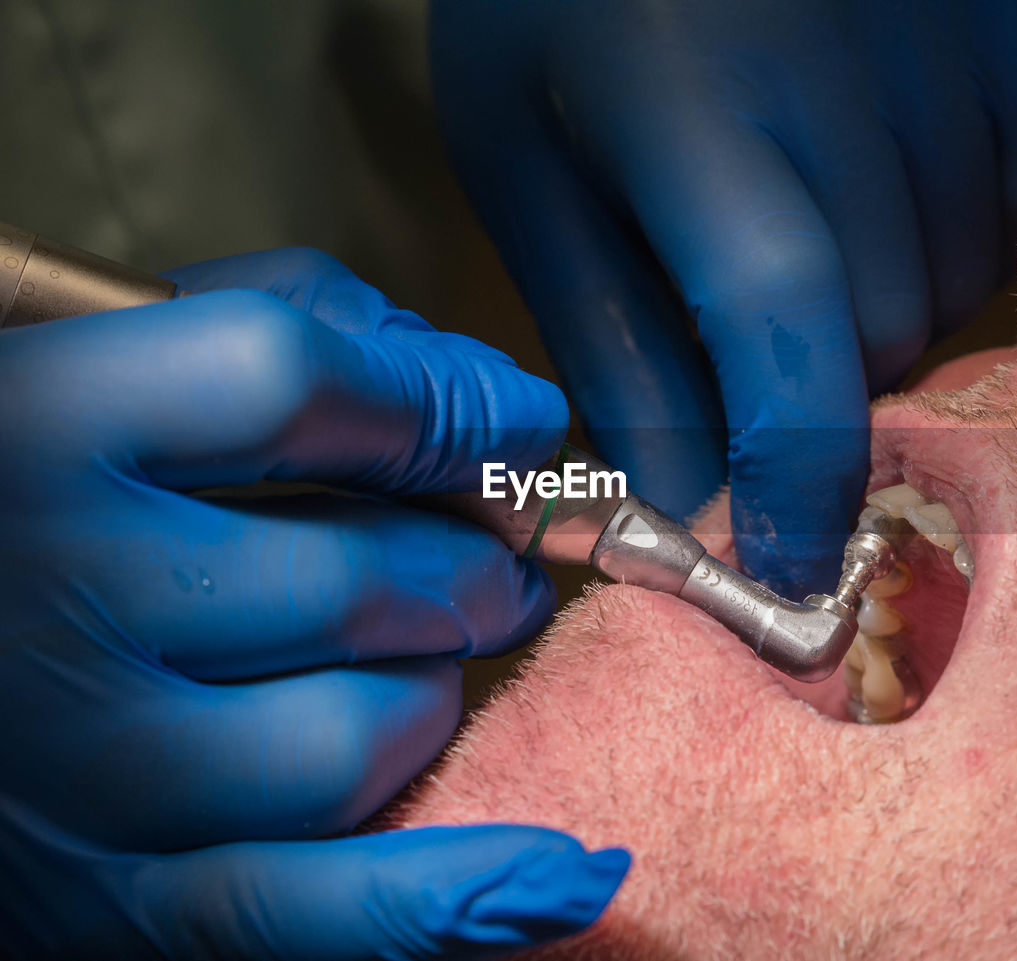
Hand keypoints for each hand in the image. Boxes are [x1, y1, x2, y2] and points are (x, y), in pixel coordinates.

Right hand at [0, 249, 627, 958]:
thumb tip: (452, 376)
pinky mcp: (110, 900)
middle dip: (475, 556)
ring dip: (435, 685)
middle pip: (360, 577)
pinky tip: (562, 871)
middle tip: (496, 548)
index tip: (514, 416)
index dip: (445, 396)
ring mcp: (88, 772)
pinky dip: (453, 893)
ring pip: (366, 735)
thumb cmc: (0, 489)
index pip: (297, 386)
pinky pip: (320, 914)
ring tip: (416, 652)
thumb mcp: (83, 359)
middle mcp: (57, 603)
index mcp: (38, 434)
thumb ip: (264, 320)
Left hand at [431, 0, 1016, 595]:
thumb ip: (612, 344)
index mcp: (685, 96)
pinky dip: (965, 247)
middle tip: (759, 370)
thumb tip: (695, 505)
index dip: (798, 470)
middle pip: (881, 322)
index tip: (789, 561)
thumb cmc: (556, 12)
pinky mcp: (1014, 13)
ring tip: (810, 265)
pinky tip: (886, 212)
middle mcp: (841, 57)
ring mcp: (948, 28)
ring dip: (890, 322)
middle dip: (821, 394)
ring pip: (963, 275)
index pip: (783, 321)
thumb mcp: (532, 173)